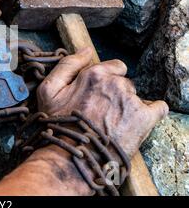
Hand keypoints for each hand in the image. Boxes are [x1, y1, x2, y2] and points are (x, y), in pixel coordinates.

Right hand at [0, 48, 167, 195]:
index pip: (114, 67)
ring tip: (113, 124)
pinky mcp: (145, 118)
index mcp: (94, 74)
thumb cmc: (58, 125)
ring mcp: (131, 101)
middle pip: (124, 83)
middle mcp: (115, 83)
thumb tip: (86, 50)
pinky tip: (137, 123)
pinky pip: (158, 108)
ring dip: (128, 106)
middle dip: (115, 94)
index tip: (98, 95)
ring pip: (135, 97)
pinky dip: (151, 113)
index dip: (106, 80)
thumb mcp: (49, 91)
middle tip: (102, 112)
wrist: (74, 158)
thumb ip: (67, 65)